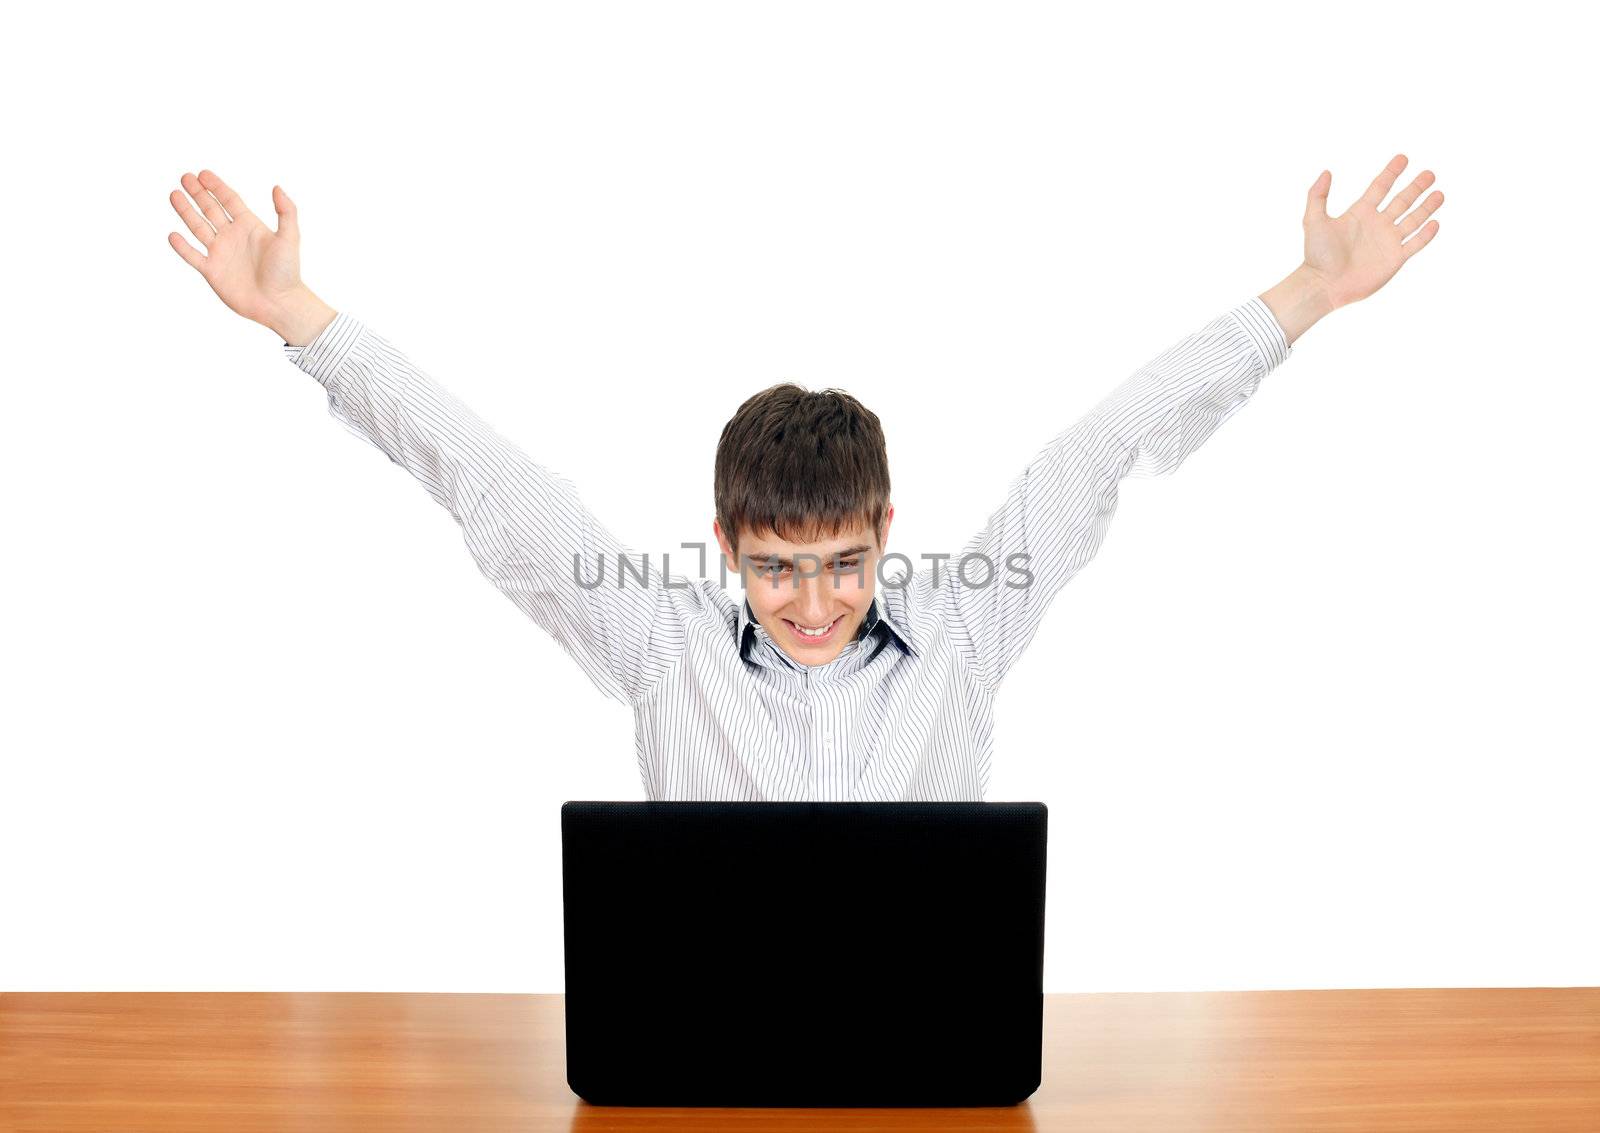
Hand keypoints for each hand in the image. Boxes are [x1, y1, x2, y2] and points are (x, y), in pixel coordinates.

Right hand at [167, 170, 323, 334]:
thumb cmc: (287, 272)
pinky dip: (182, 246)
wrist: (279, 304)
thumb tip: (277, 187)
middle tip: (184, 177)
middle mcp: (233, 237)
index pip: (229, 200)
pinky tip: (173, 235)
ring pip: (198, 228)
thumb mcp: (290, 238)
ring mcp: (221, 253)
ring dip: (186, 212)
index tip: (202, 173)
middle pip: (211, 209)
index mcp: (249, 226)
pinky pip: (193, 256)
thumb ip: (286, 212)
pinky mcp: (212, 271)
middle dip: (198, 193)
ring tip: (174, 195)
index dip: (216, 186)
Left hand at [1301, 154, 1443, 309]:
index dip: (1391, 172)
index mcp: (1360, 213)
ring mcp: (1387, 241)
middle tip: (1429, 174)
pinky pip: (1415, 244)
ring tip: (1439, 193)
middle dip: (1416, 187)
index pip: (1380, 187)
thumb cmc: (1316, 255)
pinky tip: (1435, 223)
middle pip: (1401, 201)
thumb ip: (1317, 196)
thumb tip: (1326, 172)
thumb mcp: (1313, 221)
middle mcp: (1377, 224)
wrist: (1324, 285)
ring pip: (1413, 220)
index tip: (1403, 158)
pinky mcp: (1395, 259)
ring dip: (1427, 207)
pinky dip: (1426, 234)